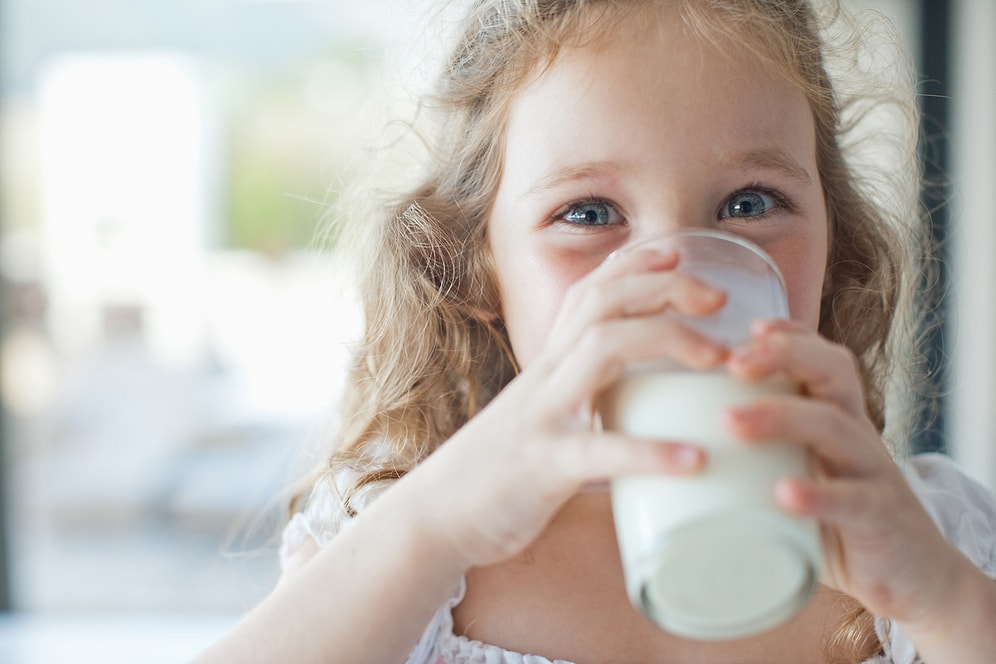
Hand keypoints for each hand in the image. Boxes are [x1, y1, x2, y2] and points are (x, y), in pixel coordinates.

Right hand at [410, 246, 726, 570]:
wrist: (438, 516)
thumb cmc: (500, 472)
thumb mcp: (543, 420)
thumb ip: (586, 406)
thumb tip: (646, 415)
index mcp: (549, 367)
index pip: (589, 293)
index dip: (634, 264)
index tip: (679, 251)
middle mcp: (545, 378)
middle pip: (601, 303)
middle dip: (662, 287)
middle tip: (719, 299)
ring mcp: (542, 417)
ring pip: (601, 349)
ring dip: (666, 340)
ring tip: (718, 359)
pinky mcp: (543, 466)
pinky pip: (599, 450)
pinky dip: (650, 451)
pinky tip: (694, 460)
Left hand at [723, 319, 972, 624]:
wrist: (917, 578)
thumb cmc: (838, 520)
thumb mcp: (800, 474)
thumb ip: (754, 457)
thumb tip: (671, 451)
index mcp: (835, 418)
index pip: (820, 359)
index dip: (789, 335)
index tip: (747, 327)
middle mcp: (856, 434)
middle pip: (831, 372)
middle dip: (783, 355)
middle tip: (731, 363)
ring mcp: (871, 473)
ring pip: (834, 427)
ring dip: (780, 417)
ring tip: (731, 421)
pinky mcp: (879, 519)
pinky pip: (852, 500)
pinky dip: (818, 494)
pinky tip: (783, 492)